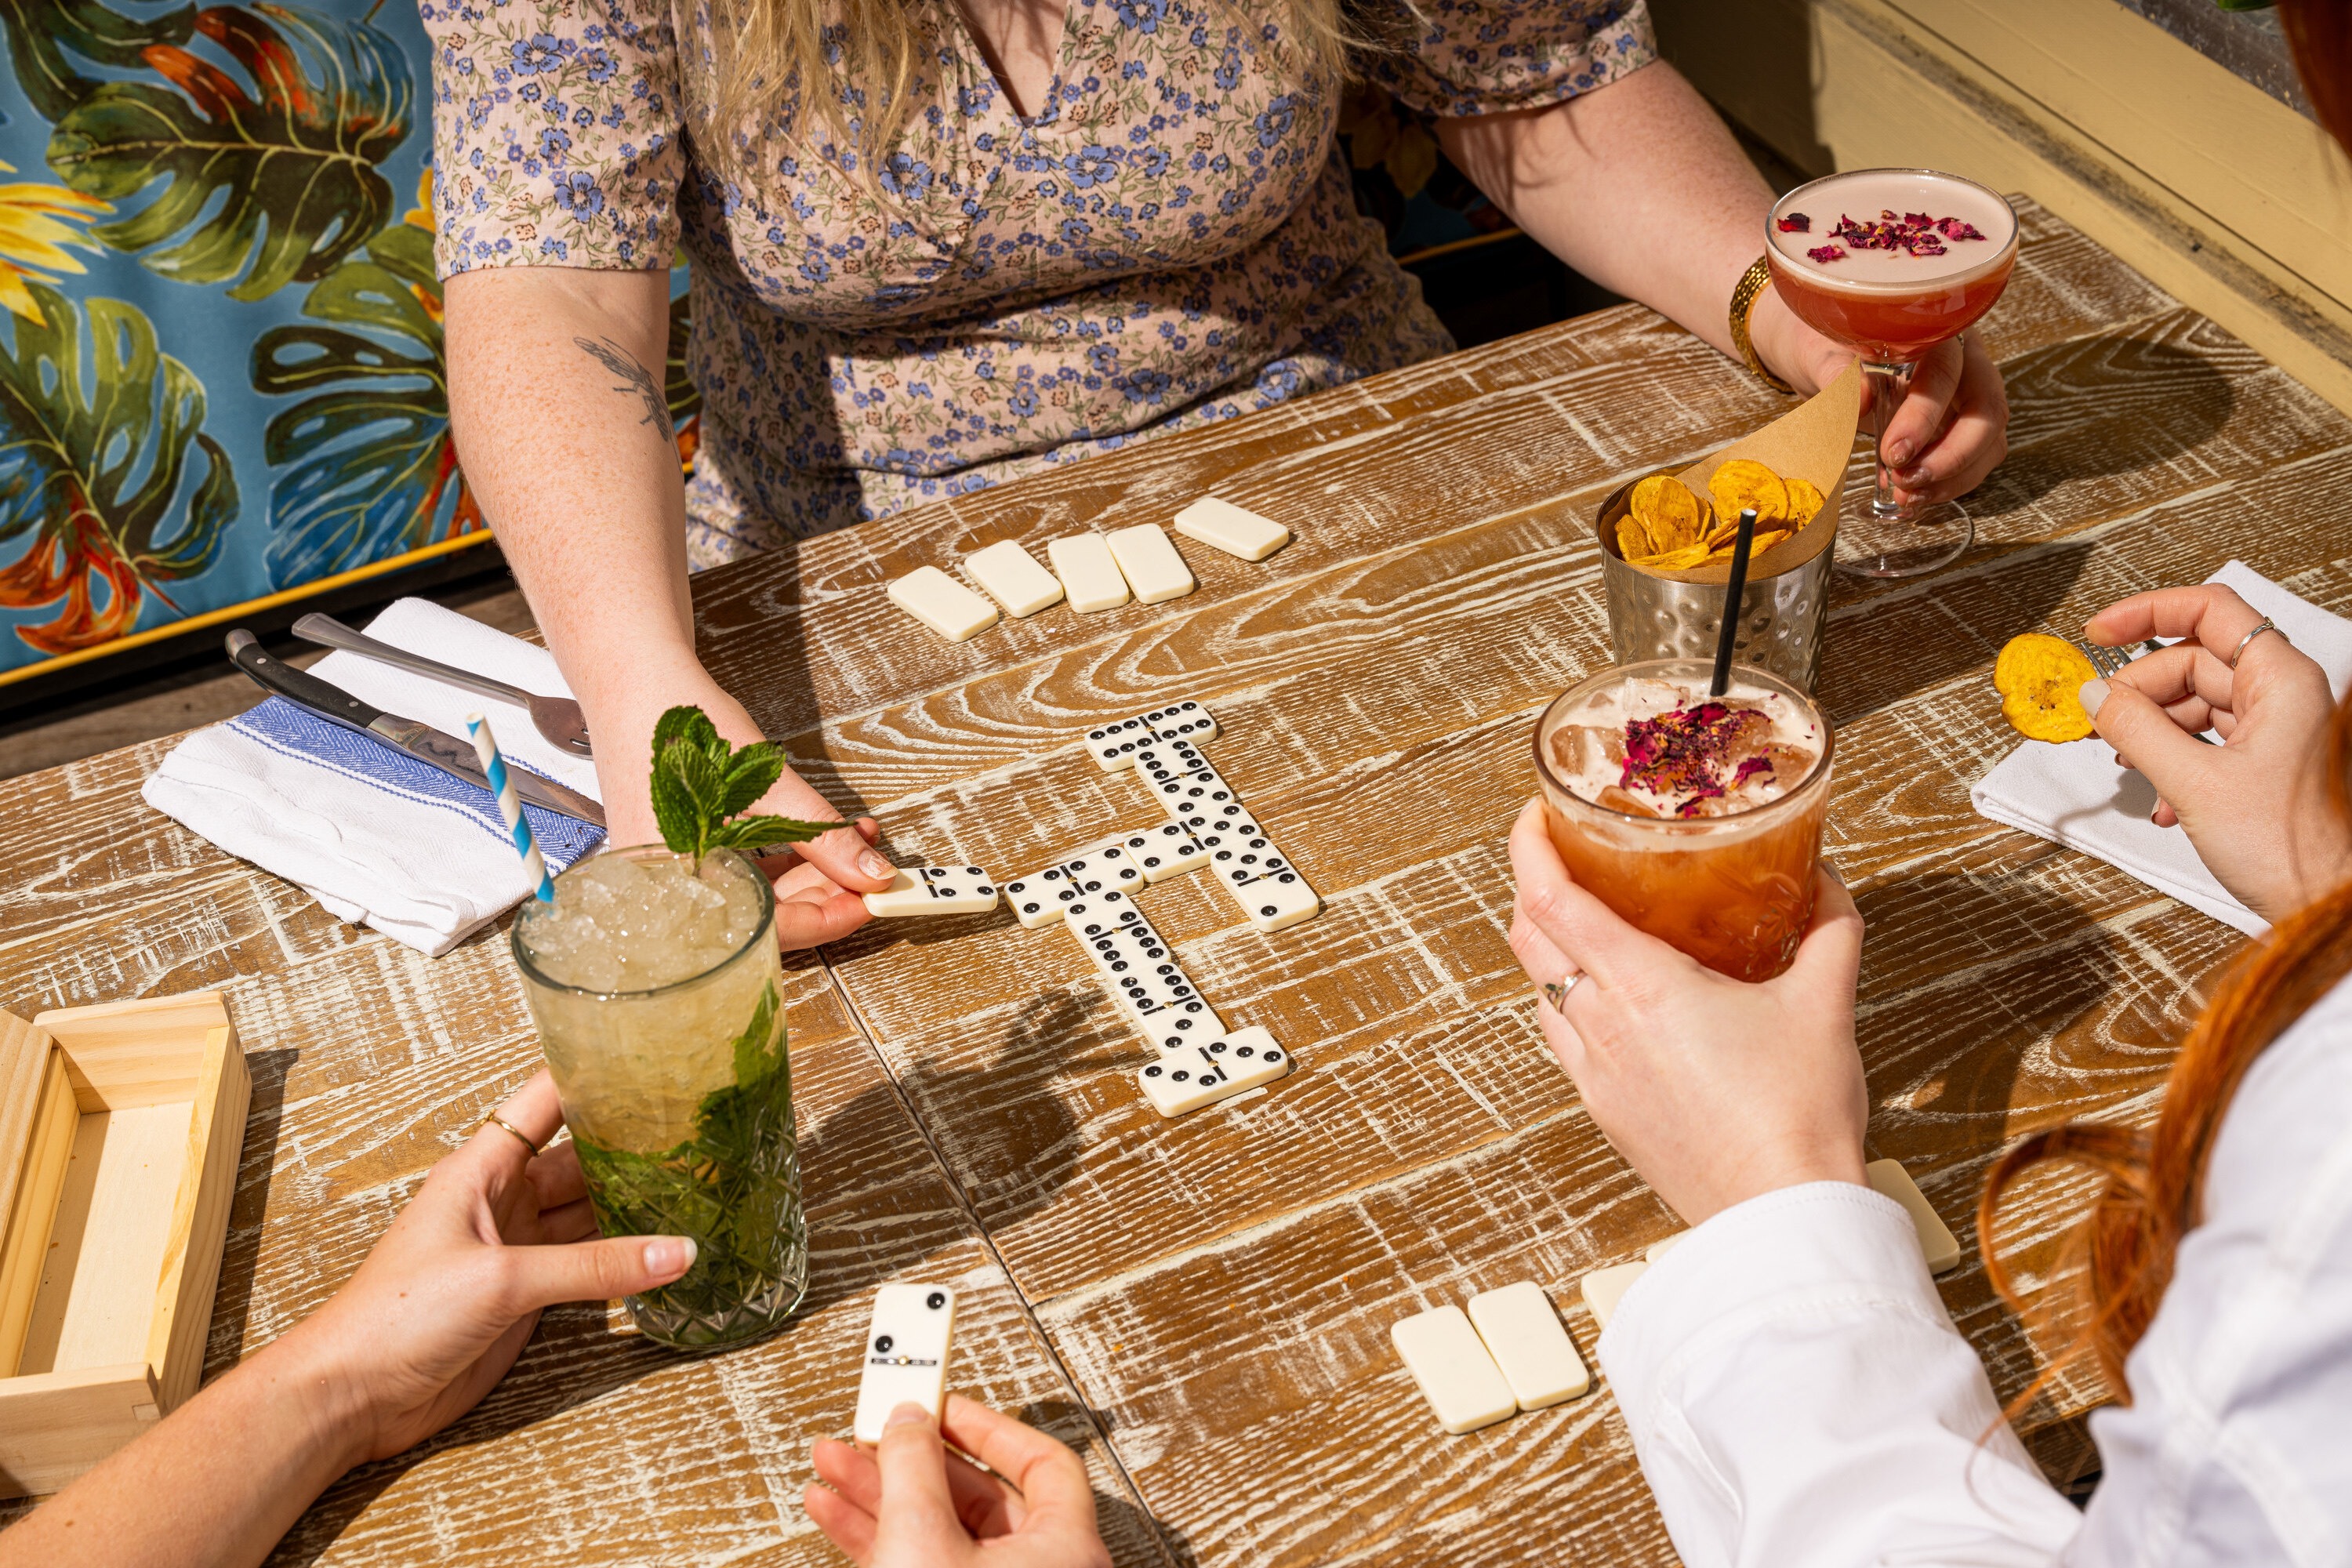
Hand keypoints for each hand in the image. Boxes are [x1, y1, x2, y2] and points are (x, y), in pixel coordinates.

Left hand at [267, 1072, 694, 1466]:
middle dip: (632, 1149)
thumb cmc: (396, 1315)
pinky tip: (664, 1253)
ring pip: (587, 1214)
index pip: (546, 1101)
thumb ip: (594, 1267)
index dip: (594, 1078)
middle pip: (580, 1159)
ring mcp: (515, 1249)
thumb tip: (677, 1252)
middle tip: (699, 1136)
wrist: (352, 1395)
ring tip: (696, 1189)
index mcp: (482, 1169)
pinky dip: (622, 1261)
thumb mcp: (501, 1279)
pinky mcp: (524, 1297)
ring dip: (634, 1207)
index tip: (652, 1062)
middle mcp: (502, 1200)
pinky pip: (584, 1267)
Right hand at [591, 674, 892, 948]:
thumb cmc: (682, 724)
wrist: (635, 676)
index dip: (829, 920)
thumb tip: (872, 875)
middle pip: (762, 919)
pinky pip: (738, 873)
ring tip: (852, 844)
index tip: (872, 902)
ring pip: (755, 895)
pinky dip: (782, 859)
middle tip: (870, 871)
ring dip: (809, 873)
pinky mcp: (680, 852)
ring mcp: (671, 873)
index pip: (767, 932)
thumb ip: (824, 838)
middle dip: (825, 891)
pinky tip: (818, 840)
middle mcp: (666, 890)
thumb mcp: (769, 786)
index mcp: (676, 886)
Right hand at [805, 1395, 1110, 1567]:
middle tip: (868, 1432)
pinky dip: (881, 1539)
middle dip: (911, 1461)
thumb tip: (907, 1419)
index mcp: (1066, 1550)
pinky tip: (836, 1514)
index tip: (940, 1400)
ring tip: (830, 1469)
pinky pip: (924, 1566)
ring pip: (942, 1533)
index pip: (1040, 1462)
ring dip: (882, 1497)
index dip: (985, 1426)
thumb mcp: (921, 1543)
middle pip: (979, 1496)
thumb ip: (910, 1470)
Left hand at [1505, 798, 1868, 1224]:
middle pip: (1527, 936)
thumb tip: (1828, 881)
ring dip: (1544, 944)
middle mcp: (1601, 1026)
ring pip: (1537, 990)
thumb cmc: (1798, 1115)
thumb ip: (1828, 929)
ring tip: (1577, 919)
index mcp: (1640, 986)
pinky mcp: (1603, 1112)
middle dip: (1529, 884)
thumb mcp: (1826, 1002)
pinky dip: (1565, 1000)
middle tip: (1556, 854)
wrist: (1781, 1214)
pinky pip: (1561, 1038)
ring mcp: (1594, 1073)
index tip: (1535, 813)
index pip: (1551, 898)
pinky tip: (1602, 998)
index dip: (1529, 846)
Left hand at [1752, 290, 2009, 507]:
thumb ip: (1836, 373)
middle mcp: (1963, 360)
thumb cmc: (1826, 346)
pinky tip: (1914, 498)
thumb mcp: (1819, 353)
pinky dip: (1950, 484)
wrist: (1824, 355)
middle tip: (1906, 482)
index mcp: (1933, 331)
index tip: (1891, 453)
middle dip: (1952, 455)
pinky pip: (1975, 458)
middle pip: (1987, 409)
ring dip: (1954, 477)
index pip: (1945, 371)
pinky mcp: (1962, 424)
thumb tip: (1862, 398)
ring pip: (1989, 438)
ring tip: (1907, 497)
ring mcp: (1969, 393)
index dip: (1924, 416)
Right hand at [2081, 583, 2349, 920]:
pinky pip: (2208, 741)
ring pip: (2196, 704)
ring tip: (2128, 765)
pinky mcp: (2265, 763)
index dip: (2148, 614)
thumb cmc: (2294, 849)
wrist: (2331, 905)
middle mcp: (2283, 696)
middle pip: (2193, 662)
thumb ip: (2137, 731)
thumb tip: (2096, 696)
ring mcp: (2276, 730)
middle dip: (2138, 691)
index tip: (2100, 633)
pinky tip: (2161, 799)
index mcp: (2282, 681)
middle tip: (2099, 721)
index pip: (2210, 611)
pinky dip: (2173, 761)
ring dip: (2152, 733)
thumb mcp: (2196, 785)